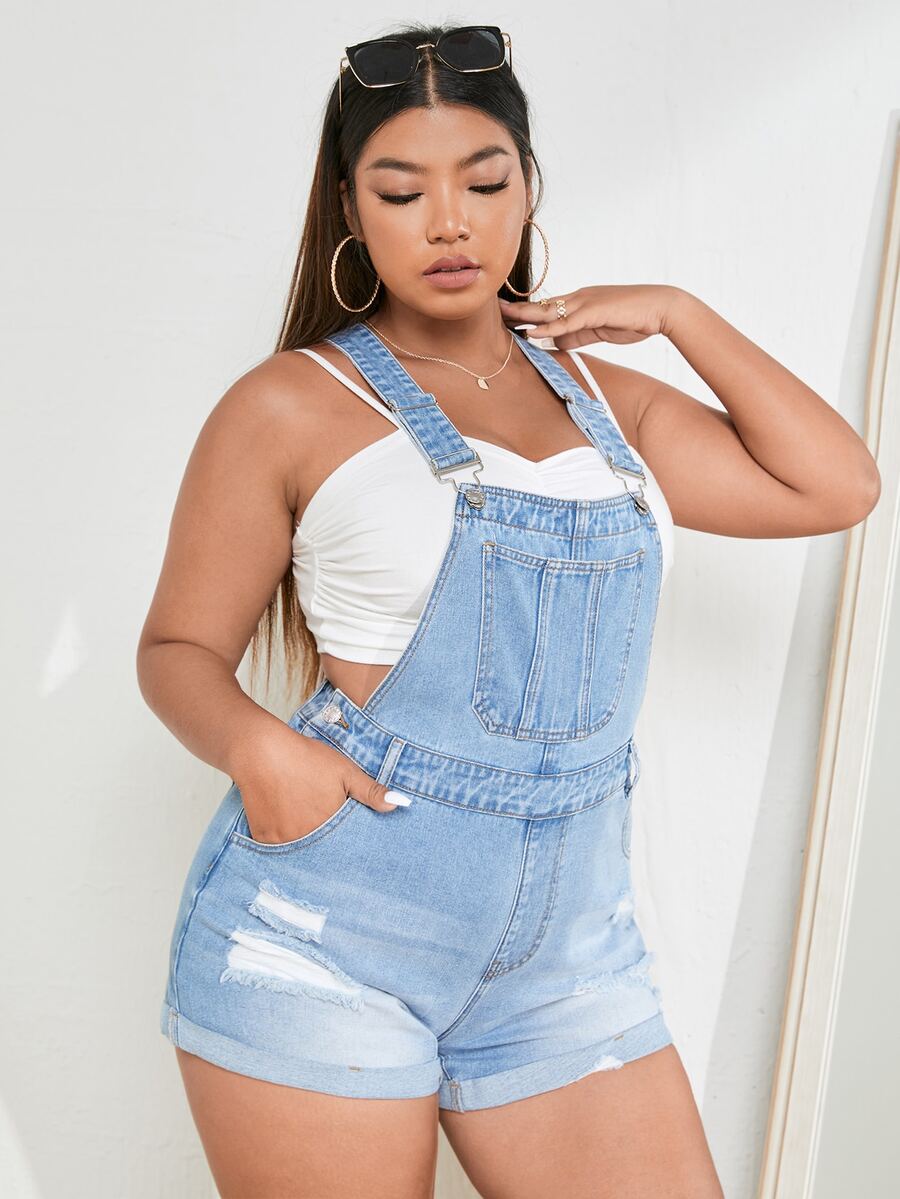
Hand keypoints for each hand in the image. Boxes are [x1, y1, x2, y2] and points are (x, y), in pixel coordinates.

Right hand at [234, 723, 407, 844]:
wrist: (260, 751)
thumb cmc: (306, 758)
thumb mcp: (345, 771)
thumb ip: (372, 792)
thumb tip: (400, 805)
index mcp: (332, 826)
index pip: (348, 847)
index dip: (351, 844)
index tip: (354, 843)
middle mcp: (308, 840)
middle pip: (325, 852)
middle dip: (331, 846)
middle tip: (327, 829)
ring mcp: (284, 842)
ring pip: (303, 851)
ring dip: (309, 844)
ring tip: (307, 822)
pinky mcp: (264, 839)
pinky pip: (280, 848)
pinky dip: (287, 839)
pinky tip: (288, 821)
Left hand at [498, 284, 682, 349]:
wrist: (661, 309)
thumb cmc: (633, 319)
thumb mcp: (598, 330)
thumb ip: (576, 336)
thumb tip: (553, 342)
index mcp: (580, 302)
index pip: (547, 307)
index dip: (526, 311)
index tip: (506, 316)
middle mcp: (579, 298)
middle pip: (542, 305)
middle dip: (517, 309)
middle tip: (493, 310)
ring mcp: (587, 302)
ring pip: (550, 310)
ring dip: (526, 315)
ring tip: (504, 319)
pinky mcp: (595, 311)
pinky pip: (567, 321)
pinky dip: (548, 327)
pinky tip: (532, 332)